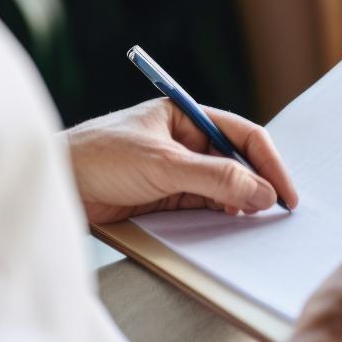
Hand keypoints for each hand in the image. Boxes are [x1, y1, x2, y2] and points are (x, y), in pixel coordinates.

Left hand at [65, 98, 298, 223]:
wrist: (57, 184)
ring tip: (251, 221)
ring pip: (220, 186)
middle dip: (255, 183)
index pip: (240, 134)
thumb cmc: (100, 155)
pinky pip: (202, 205)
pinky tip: (227, 225)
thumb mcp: (164, 164)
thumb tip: (261, 193)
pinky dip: (218, 215)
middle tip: (275, 212)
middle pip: (235, 160)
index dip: (267, 162)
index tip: (283, 192)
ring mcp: (175, 169)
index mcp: (185, 115)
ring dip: (237, 203)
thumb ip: (214, 178)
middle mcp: (184, 140)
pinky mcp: (164, 196)